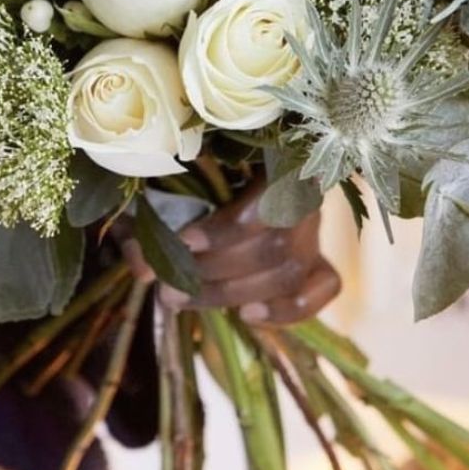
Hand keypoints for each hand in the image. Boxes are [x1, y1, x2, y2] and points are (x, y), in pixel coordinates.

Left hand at [129, 186, 339, 326]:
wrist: (213, 177)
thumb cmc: (184, 173)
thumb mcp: (162, 183)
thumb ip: (151, 218)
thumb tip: (145, 268)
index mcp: (273, 154)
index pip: (270, 194)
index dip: (228, 226)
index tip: (184, 241)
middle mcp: (302, 190)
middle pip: (276, 244)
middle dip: (218, 273)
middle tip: (167, 289)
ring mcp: (313, 226)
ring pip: (291, 270)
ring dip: (234, 294)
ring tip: (183, 301)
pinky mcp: (317, 257)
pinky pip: (323, 287)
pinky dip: (288, 308)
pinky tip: (247, 315)